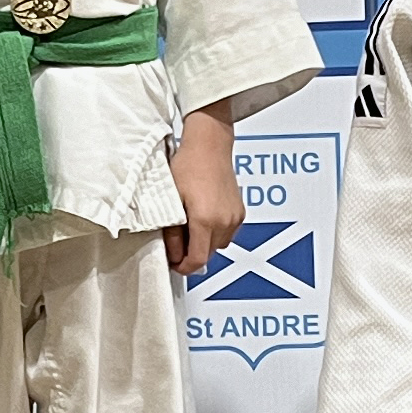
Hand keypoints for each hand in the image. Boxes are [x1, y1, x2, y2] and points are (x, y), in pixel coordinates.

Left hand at [163, 101, 242, 275]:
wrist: (209, 145)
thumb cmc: (188, 165)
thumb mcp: (171, 200)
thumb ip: (172, 232)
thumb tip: (172, 253)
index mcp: (206, 220)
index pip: (197, 260)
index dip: (183, 267)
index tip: (174, 263)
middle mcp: (225, 222)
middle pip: (208, 255)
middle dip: (191, 254)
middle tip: (176, 242)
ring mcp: (235, 218)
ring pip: (218, 245)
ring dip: (204, 243)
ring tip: (189, 226)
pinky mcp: (240, 212)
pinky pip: (227, 233)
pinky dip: (214, 232)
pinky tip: (203, 218)